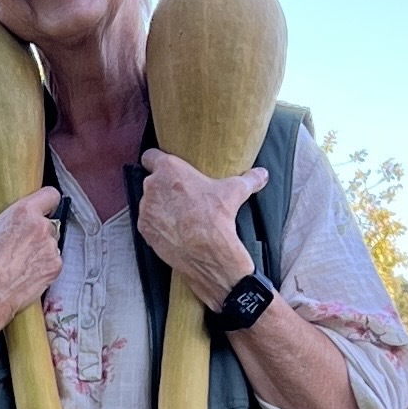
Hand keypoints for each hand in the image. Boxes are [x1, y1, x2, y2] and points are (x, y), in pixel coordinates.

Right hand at [0, 187, 64, 335]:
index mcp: (24, 212)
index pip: (50, 195)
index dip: (48, 200)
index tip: (43, 207)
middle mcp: (41, 227)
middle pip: (49, 223)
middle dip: (39, 232)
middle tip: (22, 243)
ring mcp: (51, 248)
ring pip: (52, 244)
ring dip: (42, 250)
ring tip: (23, 261)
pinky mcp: (55, 268)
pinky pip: (54, 263)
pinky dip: (45, 268)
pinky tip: (28, 273)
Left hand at [136, 149, 265, 309]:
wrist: (207, 252)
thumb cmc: (217, 217)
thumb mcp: (235, 192)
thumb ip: (248, 179)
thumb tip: (263, 174)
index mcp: (169, 169)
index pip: (150, 156)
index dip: (156, 161)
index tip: (165, 169)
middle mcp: (152, 186)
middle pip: (152, 181)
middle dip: (163, 188)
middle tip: (181, 197)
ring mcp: (146, 209)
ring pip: (149, 202)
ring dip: (159, 206)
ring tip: (178, 215)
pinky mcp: (144, 229)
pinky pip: (147, 222)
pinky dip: (157, 225)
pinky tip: (173, 229)